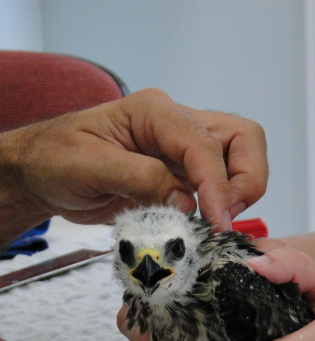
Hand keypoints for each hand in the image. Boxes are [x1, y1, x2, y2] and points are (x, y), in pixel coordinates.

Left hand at [0, 88, 267, 241]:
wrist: (43, 174)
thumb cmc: (56, 160)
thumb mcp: (91, 166)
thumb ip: (141, 179)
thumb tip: (187, 203)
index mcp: (155, 113)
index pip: (204, 143)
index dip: (217, 184)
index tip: (216, 221)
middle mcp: (177, 126)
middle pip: (243, 139)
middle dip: (245, 180)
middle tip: (222, 218)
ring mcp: (183, 151)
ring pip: (240, 161)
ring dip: (238, 194)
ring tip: (214, 223)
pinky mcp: (183, 176)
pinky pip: (219, 187)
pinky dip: (221, 208)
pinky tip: (202, 227)